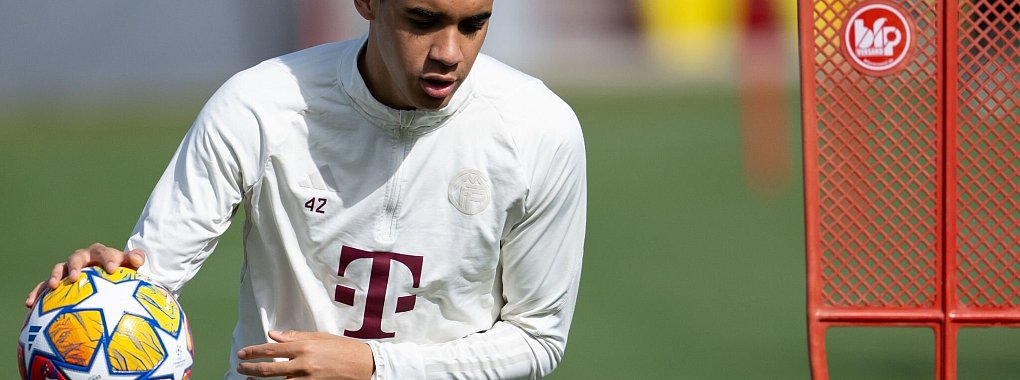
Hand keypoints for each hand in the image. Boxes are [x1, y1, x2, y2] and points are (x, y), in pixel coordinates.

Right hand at [24, 243, 145, 307]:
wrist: (105, 273)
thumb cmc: (119, 272)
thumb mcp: (129, 266)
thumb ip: (134, 260)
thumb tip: (139, 259)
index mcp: (101, 254)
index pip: (104, 253)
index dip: (108, 259)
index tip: (112, 269)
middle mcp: (83, 258)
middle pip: (77, 258)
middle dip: (76, 266)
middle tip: (76, 277)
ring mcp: (68, 268)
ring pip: (59, 269)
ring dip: (54, 276)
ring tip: (52, 286)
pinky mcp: (57, 281)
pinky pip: (43, 286)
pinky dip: (37, 292)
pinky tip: (29, 304)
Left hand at [237, 330, 374, 379]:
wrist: (364, 365)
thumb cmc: (343, 349)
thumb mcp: (320, 337)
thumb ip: (295, 337)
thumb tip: (273, 335)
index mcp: (304, 347)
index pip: (271, 349)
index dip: (253, 351)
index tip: (242, 353)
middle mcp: (303, 364)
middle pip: (268, 369)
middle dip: (250, 368)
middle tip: (240, 367)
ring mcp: (307, 379)